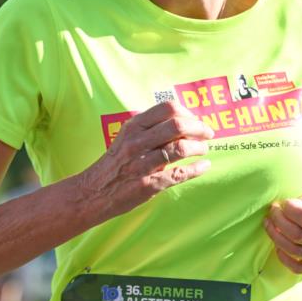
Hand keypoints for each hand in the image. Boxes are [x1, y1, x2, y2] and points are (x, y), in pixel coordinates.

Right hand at [81, 100, 213, 223]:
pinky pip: (179, 174)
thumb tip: (180, 120)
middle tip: (207, 134)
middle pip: (177, 125)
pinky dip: (196, 169)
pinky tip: (204, 166)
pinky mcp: (148, 185)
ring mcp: (142, 164)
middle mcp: (137, 142)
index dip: (188, 113)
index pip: (167, 108)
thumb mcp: (127, 137)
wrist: (94, 192)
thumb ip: (149, 128)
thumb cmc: (115, 164)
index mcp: (134, 126)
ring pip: (180, 148)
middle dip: (199, 128)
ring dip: (199, 148)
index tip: (195, 120)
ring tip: (204, 150)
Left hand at [264, 180, 301, 274]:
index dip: (289, 211)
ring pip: (296, 251)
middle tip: (272, 212)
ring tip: (270, 225)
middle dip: (278, 222)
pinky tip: (278, 246)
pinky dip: (284, 258)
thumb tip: (290, 206)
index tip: (282, 203)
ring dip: (276, 238)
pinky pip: (299, 268)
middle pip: (298, 235)